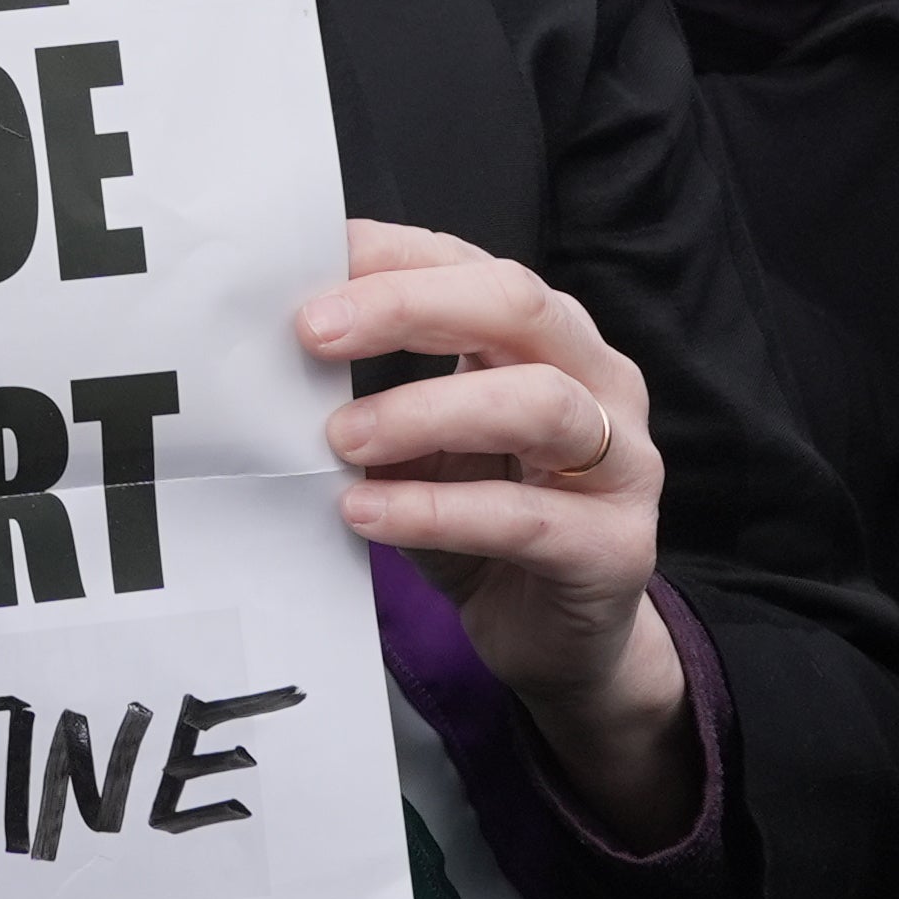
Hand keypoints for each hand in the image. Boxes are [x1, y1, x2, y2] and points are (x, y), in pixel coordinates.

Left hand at [302, 220, 696, 846]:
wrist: (557, 642)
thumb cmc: (484, 524)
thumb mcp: (423, 448)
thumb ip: (376, 397)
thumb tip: (276, 359)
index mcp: (549, 339)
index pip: (474, 266)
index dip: (394, 256)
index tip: (308, 263)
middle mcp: (600, 381)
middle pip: (518, 306)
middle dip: (409, 308)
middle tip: (314, 332)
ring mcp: (622, 462)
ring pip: (538, 403)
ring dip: (425, 412)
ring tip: (341, 439)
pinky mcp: (616, 547)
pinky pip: (525, 517)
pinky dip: (437, 509)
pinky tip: (366, 513)